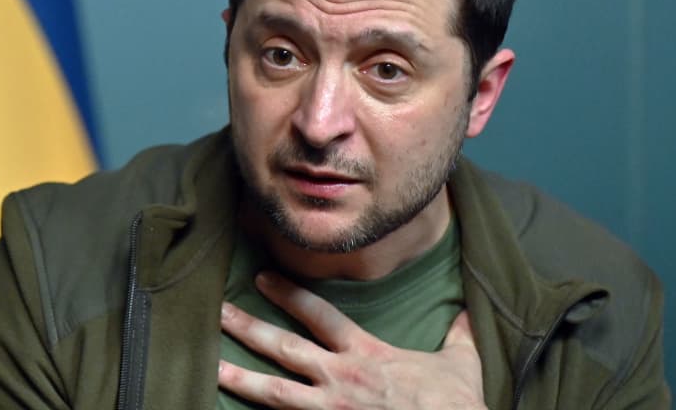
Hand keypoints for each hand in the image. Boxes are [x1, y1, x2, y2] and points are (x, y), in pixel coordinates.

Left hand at [218, 272, 484, 408]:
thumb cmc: (457, 407)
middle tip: (216, 310)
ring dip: (240, 379)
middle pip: (284, 347)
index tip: (262, 278)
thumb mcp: (461, 365)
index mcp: (368, 355)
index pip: (320, 315)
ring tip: (209, 366)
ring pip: (274, 393)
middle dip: (248, 327)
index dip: (289, 294)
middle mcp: (342, 379)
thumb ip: (458, 336)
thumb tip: (466, 312)